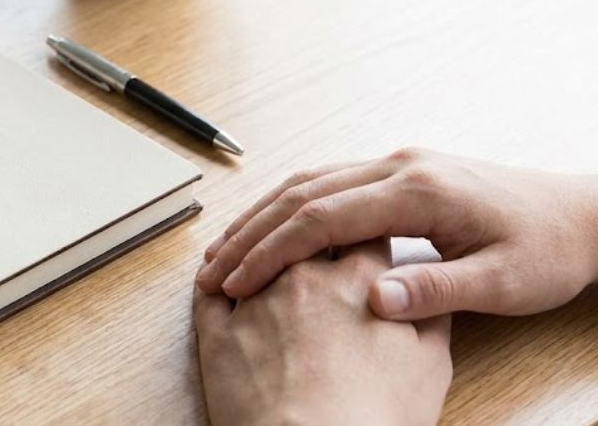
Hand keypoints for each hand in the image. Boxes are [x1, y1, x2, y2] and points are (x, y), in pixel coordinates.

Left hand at [193, 240, 451, 425]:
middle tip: (314, 235)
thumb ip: (429, 316)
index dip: (369, 231)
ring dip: (259, 251)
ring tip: (258, 250)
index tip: (368, 232)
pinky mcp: (218, 333)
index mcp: (361, 281)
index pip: (367, 233)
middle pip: (308, 236)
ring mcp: (256, 301)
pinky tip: (217, 277)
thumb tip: (426, 293)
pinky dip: (214, 279)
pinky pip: (209, 292)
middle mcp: (305, 277)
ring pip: (255, 255)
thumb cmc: (375, 419)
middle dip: (315, 234)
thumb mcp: (429, 367)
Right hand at [197, 148, 597, 319]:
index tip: (237, 281)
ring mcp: (398, 163)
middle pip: (302, 193)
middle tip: (212, 268)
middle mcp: (400, 166)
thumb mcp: (504, 282)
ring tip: (225, 249)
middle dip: (251, 233)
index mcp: (418, 189)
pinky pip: (328, 181)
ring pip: (309, 181)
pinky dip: (289, 205)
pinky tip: (270, 227)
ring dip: (262, 215)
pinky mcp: (400, 171)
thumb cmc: (549, 248)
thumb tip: (372, 298)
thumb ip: (436, 290)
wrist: (584, 214)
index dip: (272, 252)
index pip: (322, 219)